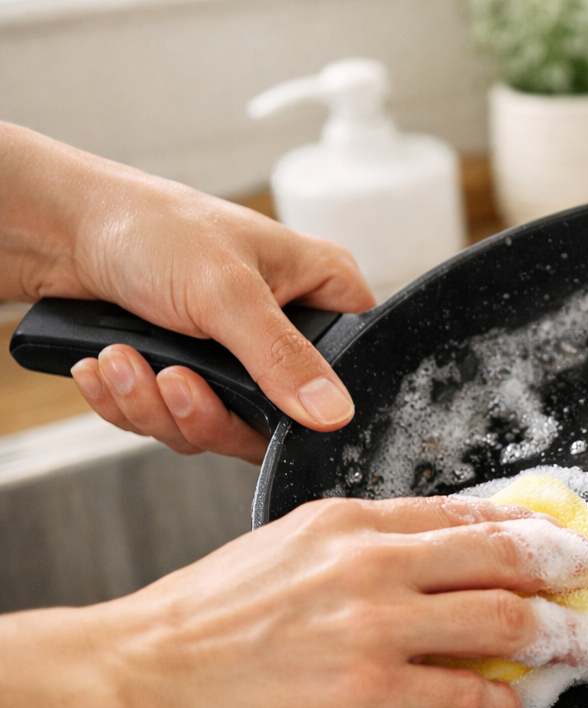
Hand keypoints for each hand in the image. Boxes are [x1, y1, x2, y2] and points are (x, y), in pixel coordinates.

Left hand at [0, 122, 373, 463]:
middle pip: (277, 417)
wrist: (59, 230)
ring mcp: (233, 357)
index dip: (316, 402)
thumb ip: (282, 357)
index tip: (268, 410)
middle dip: (207, 412)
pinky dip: (130, 403)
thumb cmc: (150, 227)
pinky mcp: (187, 374)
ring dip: (157, 405)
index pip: (353, 366)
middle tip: (173, 382)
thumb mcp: (227, 291)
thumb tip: (334, 414)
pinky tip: (104, 368)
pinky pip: (171, 421)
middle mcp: (284, 327)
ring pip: (217, 426)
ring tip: (119, 362)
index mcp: (319, 290)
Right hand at [0, 495, 587, 707]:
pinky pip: (467, 696)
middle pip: (504, 555)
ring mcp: (377, 629)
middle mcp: (372, 564)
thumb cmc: (199, 624)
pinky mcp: (373, 695)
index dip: (528, 524)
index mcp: (348, 522)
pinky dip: (504, 704)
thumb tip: (423, 568)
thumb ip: (357, 552)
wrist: (138, 679)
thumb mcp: (282, 549)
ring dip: (556, 638)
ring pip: (504, 621)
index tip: (561, 534)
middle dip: (566, 566)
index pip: (464, 513)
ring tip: (579, 648)